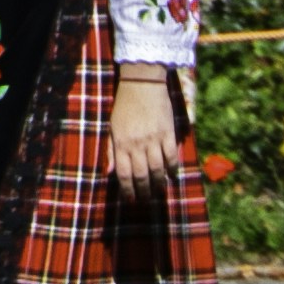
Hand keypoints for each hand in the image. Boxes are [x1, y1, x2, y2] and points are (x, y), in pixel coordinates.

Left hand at [106, 62, 183, 187]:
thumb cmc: (124, 106)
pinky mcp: (168, 133)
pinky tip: (173, 176)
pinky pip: (172, 156)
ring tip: (159, 190)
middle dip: (144, 190)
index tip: (131, 199)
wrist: (142, 84)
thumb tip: (110, 172)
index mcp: (121, 143)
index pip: (124, 174)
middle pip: (141, 175)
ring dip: (159, 183)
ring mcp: (154, 139)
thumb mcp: (112, 128)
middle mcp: (137, 144)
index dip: (127, 190)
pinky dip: (173, 168)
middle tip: (146, 198)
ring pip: (157, 168)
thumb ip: (111, 150)